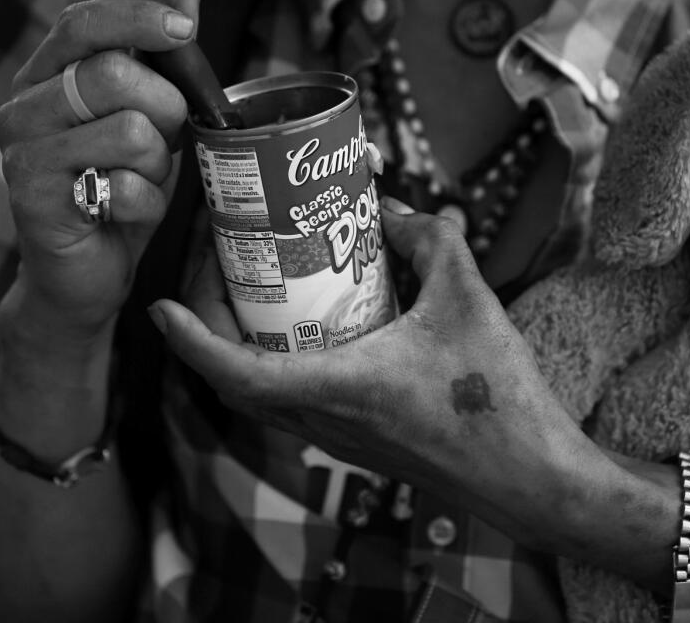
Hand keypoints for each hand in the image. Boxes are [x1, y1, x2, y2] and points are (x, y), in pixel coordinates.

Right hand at [0, 0, 195, 349]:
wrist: (84, 273)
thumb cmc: (118, 187)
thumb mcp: (150, 118)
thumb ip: (161, 59)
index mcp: (46, 77)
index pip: (81, 23)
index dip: (136, 17)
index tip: (185, 28)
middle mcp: (23, 109)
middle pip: (115, 74)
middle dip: (165, 109)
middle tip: (163, 140)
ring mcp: (24, 156)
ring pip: (130, 132)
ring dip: (156, 165)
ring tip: (137, 181)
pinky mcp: (36, 203)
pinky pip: (125, 188)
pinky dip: (146, 205)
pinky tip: (125, 215)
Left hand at [149, 201, 594, 536]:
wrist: (531, 478)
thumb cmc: (498, 399)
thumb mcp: (469, 299)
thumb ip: (432, 240)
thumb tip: (397, 210)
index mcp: (339, 388)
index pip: (235, 371)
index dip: (188, 339)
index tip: (158, 305)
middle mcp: (327, 420)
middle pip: (237, 380)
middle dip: (212, 324)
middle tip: (218, 268)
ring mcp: (341, 438)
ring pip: (265, 395)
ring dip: (244, 345)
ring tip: (255, 288)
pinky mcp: (361, 442)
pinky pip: (299, 401)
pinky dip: (283, 361)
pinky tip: (315, 323)